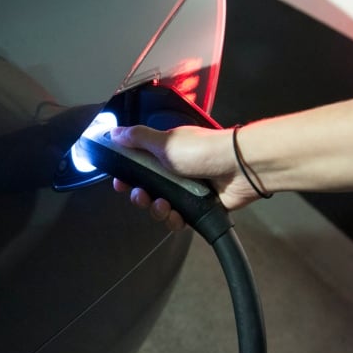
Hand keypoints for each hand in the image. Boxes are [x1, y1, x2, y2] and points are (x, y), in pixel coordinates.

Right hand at [109, 124, 261, 230]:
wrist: (239, 169)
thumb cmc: (203, 151)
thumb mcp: (165, 141)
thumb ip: (138, 138)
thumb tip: (114, 132)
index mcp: (165, 153)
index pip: (138, 166)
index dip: (127, 176)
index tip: (120, 182)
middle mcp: (175, 172)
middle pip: (147, 190)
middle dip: (140, 196)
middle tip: (141, 195)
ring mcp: (186, 191)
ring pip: (160, 207)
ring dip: (156, 210)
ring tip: (163, 205)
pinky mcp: (197, 208)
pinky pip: (178, 220)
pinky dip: (174, 220)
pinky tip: (176, 215)